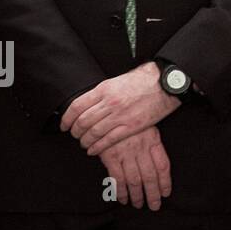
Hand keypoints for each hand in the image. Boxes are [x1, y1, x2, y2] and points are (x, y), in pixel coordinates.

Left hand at [62, 61, 181, 155]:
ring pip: (93, 133)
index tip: (64, 125)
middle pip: (82, 122)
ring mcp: (120, 116)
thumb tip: (88, 103)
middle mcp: (109, 103)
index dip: (66, 119)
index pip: (76, 107)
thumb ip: (102, 93)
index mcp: (104, 89)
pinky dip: (97, 147)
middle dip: (75, 132)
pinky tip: (93, 150)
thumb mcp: (118, 81)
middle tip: (74, 135)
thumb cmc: (143, 80)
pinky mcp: (131, 126)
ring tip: (84, 144)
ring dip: (85, 141)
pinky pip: (108, 141)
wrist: (165, 83)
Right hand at [99, 125, 171, 209]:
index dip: (165, 181)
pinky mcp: (110, 156)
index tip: (166, 193)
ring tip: (138, 204)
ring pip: (134, 180)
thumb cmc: (131, 118)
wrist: (109, 110)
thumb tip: (159, 167)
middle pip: (150, 176)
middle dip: (152, 194)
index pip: (163, 165)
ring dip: (136, 195)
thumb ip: (152, 144)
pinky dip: (120, 191)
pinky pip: (117, 178)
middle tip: (154, 206)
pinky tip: (122, 198)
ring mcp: (126, 152)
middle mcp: (141, 148)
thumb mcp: (146, 125)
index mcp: (153, 140)